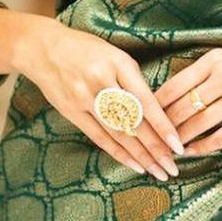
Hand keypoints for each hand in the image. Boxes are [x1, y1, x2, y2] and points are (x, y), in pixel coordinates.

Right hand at [12, 16, 183, 182]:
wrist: (43, 48)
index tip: (178, 145)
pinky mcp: (72, 111)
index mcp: (119, 63)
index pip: (146, 101)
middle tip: (173, 168)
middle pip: (134, 122)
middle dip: (156, 149)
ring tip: (159, 172)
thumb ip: (133, 80)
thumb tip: (157, 112)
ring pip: (119, 134)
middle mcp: (102, 81)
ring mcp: (85, 98)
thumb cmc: (87, 49)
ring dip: (141, 157)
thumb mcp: (115, 55)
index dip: (163, 126)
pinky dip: (119, 153)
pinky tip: (135, 165)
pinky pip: (99, 137)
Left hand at [155, 47, 221, 155]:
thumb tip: (166, 95)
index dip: (156, 103)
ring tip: (168, 146)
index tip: (144, 114)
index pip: (176, 85)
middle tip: (151, 136)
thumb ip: (200, 74)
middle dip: (164, 125)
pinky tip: (190, 152)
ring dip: (180, 138)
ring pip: (198, 124)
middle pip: (184, 107)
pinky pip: (220, 138)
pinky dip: (201, 147)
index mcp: (214, 60)